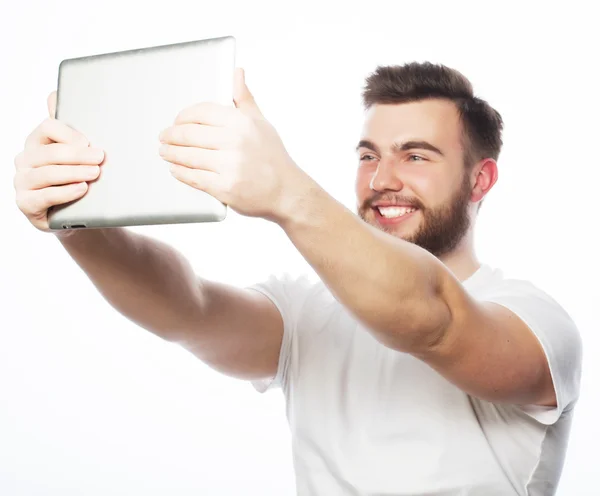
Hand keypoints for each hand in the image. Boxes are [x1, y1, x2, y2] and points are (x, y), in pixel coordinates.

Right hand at [13, 92, 104, 234]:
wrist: (76, 214)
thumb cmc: (76, 179)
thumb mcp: (79, 155)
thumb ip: (72, 129)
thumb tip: (55, 94)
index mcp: (38, 141)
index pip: (48, 127)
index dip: (69, 134)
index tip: (89, 141)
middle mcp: (26, 159)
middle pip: (50, 152)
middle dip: (77, 155)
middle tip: (100, 158)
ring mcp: (23, 181)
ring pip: (46, 173)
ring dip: (73, 172)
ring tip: (94, 174)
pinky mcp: (25, 203)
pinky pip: (44, 196)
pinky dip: (65, 192)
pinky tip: (81, 189)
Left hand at [158, 68, 305, 222]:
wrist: (287, 193)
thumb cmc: (274, 159)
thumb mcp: (262, 123)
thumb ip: (244, 99)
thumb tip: (237, 73)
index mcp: (242, 123)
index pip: (201, 112)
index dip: (183, 116)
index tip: (177, 121)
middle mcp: (235, 142)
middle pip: (189, 134)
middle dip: (171, 135)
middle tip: (164, 136)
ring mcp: (228, 166)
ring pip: (188, 156)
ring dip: (170, 153)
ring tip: (165, 151)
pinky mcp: (224, 188)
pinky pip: (193, 177)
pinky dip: (180, 172)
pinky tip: (175, 168)